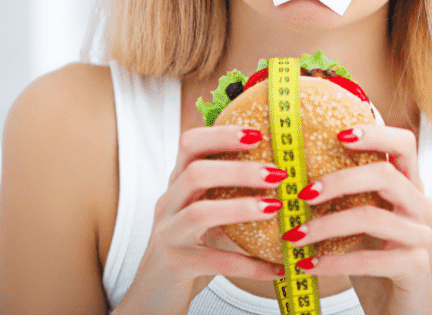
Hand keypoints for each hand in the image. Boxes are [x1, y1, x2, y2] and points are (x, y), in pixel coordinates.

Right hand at [115, 125, 286, 314]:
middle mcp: (168, 204)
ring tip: (275, 207)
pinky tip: (277, 268)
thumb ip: (228, 194)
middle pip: (195, 172)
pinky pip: (215, 261)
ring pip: (200, 213)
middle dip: (239, 169)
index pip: (190, 144)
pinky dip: (249, 264)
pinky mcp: (174, 265)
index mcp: (177, 185)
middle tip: (276, 173)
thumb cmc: (188, 250)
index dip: (222, 135)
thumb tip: (279, 173)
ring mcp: (167, 235)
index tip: (258, 134)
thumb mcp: (205, 215)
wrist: (152, 297)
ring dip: (241, 207)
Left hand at [281, 124, 431, 314]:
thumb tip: (295, 172)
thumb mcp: (361, 223)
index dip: (375, 133)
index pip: (404, 144)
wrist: (400, 312)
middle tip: (302, 193)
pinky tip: (307, 265)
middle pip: (385, 174)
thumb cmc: (376, 263)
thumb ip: (345, 197)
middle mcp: (422, 206)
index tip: (338, 134)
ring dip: (325, 225)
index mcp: (410, 187)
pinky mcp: (416, 266)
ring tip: (294, 235)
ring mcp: (422, 236)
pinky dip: (332, 261)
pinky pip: (369, 258)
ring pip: (371, 216)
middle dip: (338, 180)